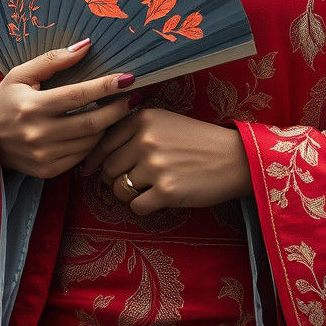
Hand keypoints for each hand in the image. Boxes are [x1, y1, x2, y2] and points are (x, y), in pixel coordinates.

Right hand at [0, 39, 133, 179]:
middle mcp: (38, 135)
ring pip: (90, 142)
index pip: (78, 96)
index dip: (106, 86)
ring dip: (108, 126)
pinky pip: (81, 156)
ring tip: (117, 110)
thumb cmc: (5, 100)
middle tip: (133, 96)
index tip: (129, 78)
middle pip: (91, 123)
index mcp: (32, 107)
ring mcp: (43, 156)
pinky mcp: (47, 171)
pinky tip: (97, 128)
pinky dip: (93, 142)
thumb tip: (86, 46)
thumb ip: (54, 60)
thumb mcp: (21, 74)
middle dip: (117, 109)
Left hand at [81, 107, 252, 215]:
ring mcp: (155, 166)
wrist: (233, 158)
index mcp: (144, 118)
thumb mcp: (165, 121)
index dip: (95, 159)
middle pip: (108, 168)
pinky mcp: (166, 191)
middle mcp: (146, 139)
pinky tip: (159, 199)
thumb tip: (97, 153)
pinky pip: (136, 207)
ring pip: (119, 190)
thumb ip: (134, 129)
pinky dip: (144, 208)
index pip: (104, 142)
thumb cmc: (198, 141)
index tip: (91, 170)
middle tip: (130, 182)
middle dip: (114, 179)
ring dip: (128, 195)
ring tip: (147, 190)